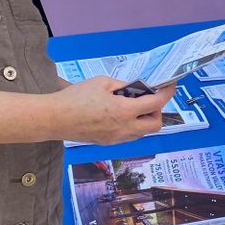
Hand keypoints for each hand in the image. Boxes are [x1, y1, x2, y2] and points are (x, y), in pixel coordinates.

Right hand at [52, 77, 175, 144]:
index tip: (169, 85)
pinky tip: (121, 114)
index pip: (156, 103)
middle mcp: (124, 128)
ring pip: (143, 132)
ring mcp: (117, 138)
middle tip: (149, 98)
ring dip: (145, 120)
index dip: (166, 93)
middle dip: (157, 111)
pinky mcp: (108, 142)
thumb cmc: (76, 97)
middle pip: (155, 125)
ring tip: (134, 105)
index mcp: (124, 111)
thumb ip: (124, 85)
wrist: (55, 118)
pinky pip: (129, 136)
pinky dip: (133, 125)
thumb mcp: (102, 82)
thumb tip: (137, 87)